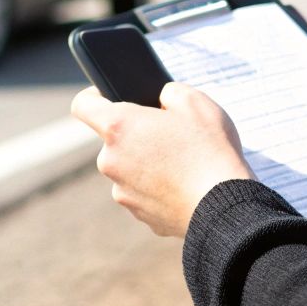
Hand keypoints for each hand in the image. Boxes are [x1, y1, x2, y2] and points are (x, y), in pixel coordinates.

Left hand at [70, 81, 255, 237]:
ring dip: (147, 162)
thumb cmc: (209, 150)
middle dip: (136, 134)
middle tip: (169, 133)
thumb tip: (161, 100)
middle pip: (113, 140)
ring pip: (129, 168)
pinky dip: (158, 187)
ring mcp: (122, 191)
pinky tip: (184, 184)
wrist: (223, 207)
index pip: (83, 105)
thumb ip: (168, 92)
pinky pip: (144, 192)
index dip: (94, 96)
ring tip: (182, 162)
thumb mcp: (195, 102)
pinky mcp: (139, 214)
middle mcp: (111, 161)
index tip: (108, 96)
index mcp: (118, 128)